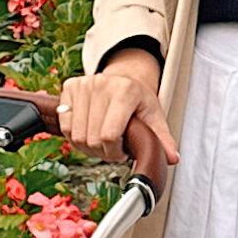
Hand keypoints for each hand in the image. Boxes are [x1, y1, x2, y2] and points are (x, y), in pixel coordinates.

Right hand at [55, 46, 178, 186]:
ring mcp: (83, 84)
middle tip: (113, 147)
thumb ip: (162, 139)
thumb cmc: (139, 101)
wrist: (123, 80)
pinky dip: (74, 136)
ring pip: (76, 135)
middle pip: (92, 139)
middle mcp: (101, 84)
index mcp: (126, 91)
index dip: (115, 152)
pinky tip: (88, 131)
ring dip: (88, 146)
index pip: (109, 135)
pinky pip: (64, 126)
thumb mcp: (154, 117)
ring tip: (102, 140)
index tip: (123, 151)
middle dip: (103, 152)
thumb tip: (173, 158)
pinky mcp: (69, 87)